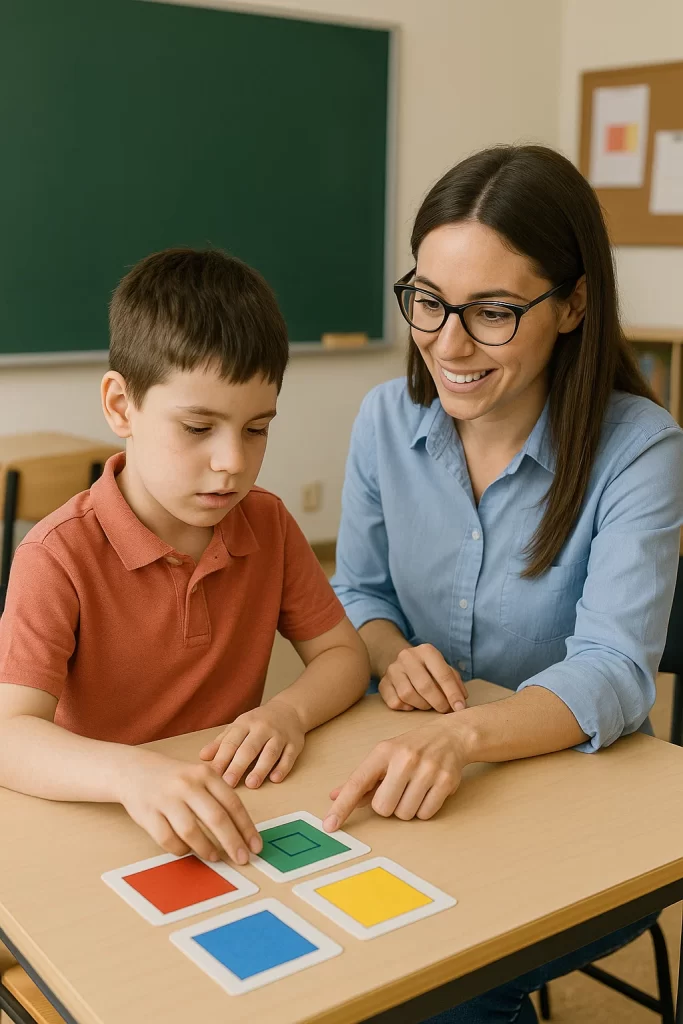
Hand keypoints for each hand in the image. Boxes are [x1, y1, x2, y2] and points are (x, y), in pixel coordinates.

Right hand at [117, 750, 261, 863]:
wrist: (133, 770)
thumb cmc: (174, 778)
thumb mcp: (199, 777)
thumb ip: (217, 798)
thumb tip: (241, 832)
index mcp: (205, 774)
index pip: (232, 803)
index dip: (246, 827)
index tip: (255, 846)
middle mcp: (187, 785)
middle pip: (216, 818)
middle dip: (232, 842)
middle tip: (242, 859)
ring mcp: (166, 799)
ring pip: (191, 831)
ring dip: (206, 849)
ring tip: (215, 857)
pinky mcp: (148, 814)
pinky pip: (167, 839)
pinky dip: (180, 849)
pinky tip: (187, 850)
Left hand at [199, 701, 304, 788]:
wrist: (289, 710)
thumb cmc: (259, 722)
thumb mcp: (238, 727)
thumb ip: (221, 742)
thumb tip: (202, 757)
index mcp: (245, 724)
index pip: (231, 742)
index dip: (221, 759)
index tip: (212, 775)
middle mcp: (262, 728)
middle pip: (249, 748)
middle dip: (238, 766)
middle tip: (228, 783)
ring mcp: (280, 736)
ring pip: (270, 752)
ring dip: (261, 768)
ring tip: (251, 784)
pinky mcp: (295, 744)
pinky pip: (289, 756)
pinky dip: (283, 767)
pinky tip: (275, 779)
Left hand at [323, 718, 465, 829]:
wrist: (451, 735)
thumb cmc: (412, 749)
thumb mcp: (384, 757)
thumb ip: (362, 780)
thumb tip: (334, 796)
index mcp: (384, 752)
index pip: (357, 783)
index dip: (342, 806)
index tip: (329, 825)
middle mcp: (404, 759)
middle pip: (382, 808)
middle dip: (388, 806)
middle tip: (398, 789)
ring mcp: (427, 769)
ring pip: (404, 814)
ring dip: (407, 808)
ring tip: (415, 788)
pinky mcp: (445, 781)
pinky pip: (425, 814)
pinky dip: (424, 809)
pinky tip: (428, 791)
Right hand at [379, 644, 467, 712]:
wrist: (401, 663)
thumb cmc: (428, 669)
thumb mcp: (443, 669)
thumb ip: (454, 682)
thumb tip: (461, 702)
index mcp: (426, 651)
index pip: (443, 674)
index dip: (453, 694)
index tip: (460, 708)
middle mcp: (407, 657)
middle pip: (424, 686)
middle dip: (438, 702)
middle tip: (444, 710)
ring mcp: (392, 669)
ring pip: (408, 695)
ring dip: (422, 705)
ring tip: (427, 704)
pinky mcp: (382, 683)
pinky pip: (395, 702)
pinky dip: (406, 707)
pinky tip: (412, 704)